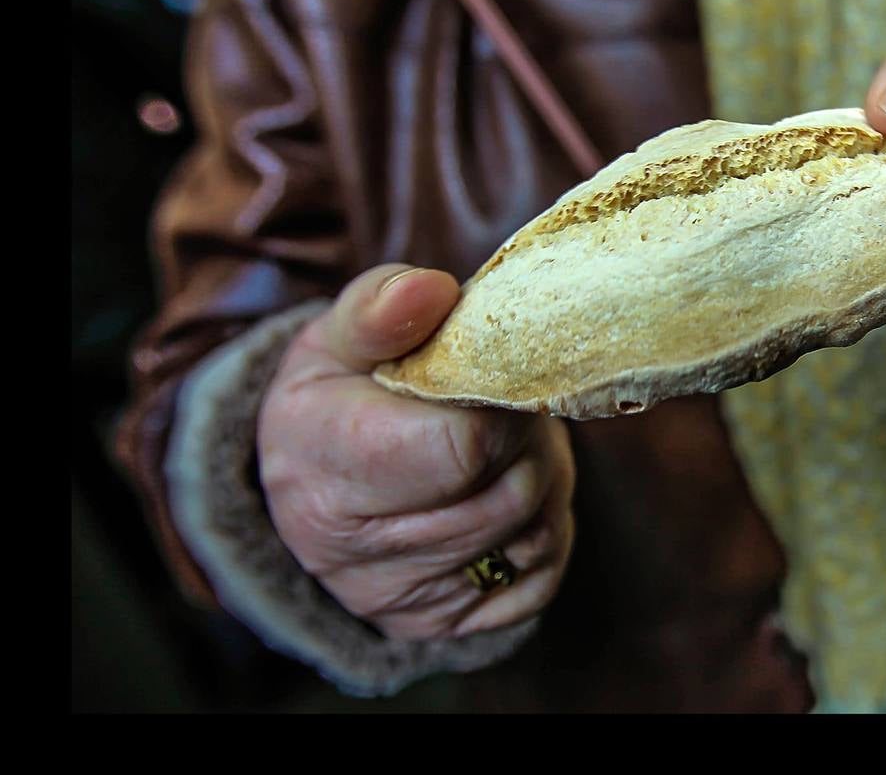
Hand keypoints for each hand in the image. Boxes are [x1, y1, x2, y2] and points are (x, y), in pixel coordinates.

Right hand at [258, 264, 574, 639]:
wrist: (311, 488)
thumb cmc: (336, 397)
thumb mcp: (337, 337)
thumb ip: (382, 306)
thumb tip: (433, 292)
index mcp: (322, 463)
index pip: (463, 445)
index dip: (501, 399)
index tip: (493, 372)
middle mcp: (352, 550)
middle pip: (509, 490)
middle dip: (525, 436)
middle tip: (501, 404)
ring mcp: (401, 598)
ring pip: (535, 531)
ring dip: (540, 478)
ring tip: (501, 444)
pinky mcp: (446, 626)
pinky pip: (540, 574)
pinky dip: (542, 529)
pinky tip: (502, 494)